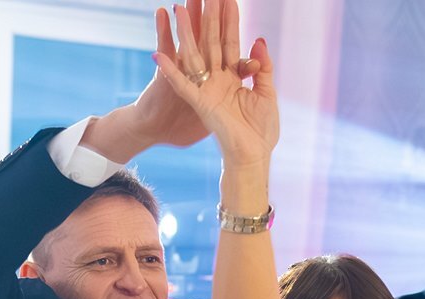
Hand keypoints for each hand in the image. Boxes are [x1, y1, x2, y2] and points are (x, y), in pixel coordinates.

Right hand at [153, 0, 276, 167]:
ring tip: (179, 8)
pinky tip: (158, 53)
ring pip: (194, 55)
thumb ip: (262, 67)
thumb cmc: (261, 131)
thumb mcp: (266, 93)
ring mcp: (207, 90)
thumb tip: (257, 40)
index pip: (231, 41)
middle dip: (210, 16)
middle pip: (212, 41)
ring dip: (186, 33)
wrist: (253, 157)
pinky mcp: (199, 103)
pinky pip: (181, 84)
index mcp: (234, 77)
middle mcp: (218, 80)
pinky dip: (171, 70)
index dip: (230, 20)